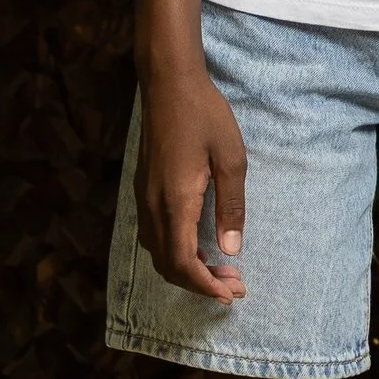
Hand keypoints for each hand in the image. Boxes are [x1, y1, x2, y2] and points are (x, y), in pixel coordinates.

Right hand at [134, 67, 246, 301]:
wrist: (169, 83)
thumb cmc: (204, 115)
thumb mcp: (231, 159)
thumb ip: (231, 206)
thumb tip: (231, 250)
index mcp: (175, 201)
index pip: (182, 262)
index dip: (204, 285)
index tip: (230, 295)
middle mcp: (153, 205)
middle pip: (167, 265)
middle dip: (200, 283)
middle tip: (234, 285)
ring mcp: (144, 197)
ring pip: (158, 252)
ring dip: (187, 269)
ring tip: (221, 270)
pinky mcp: (144, 189)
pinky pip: (154, 235)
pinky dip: (175, 252)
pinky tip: (200, 246)